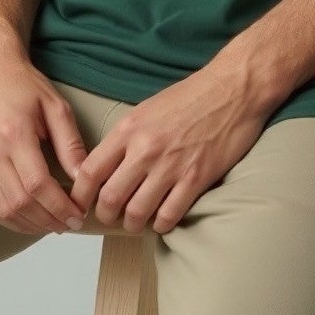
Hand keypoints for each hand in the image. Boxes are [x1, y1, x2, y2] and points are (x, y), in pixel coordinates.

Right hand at [0, 45, 90, 234]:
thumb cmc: (23, 85)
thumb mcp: (56, 107)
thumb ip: (71, 144)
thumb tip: (84, 179)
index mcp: (14, 134)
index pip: (38, 185)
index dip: (60, 207)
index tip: (78, 215)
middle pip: (20, 203)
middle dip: (49, 221)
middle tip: (69, 225)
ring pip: (1, 209)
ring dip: (29, 225)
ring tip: (52, 225)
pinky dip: (7, 219)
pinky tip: (27, 220)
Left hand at [69, 57, 273, 234]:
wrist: (233, 89)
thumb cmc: (192, 96)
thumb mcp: (146, 109)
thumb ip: (125, 138)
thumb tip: (108, 165)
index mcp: (128, 130)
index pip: (90, 171)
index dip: (80, 195)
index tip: (80, 203)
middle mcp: (145, 150)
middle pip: (109, 198)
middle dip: (105, 214)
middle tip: (109, 217)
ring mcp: (171, 166)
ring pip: (137, 212)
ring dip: (132, 224)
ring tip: (135, 223)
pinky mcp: (196, 179)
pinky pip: (169, 215)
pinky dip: (161, 225)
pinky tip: (162, 220)